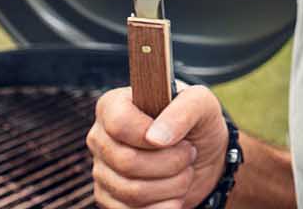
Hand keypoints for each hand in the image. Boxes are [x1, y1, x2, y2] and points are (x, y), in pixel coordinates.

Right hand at [87, 84, 228, 208]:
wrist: (201, 157)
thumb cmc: (197, 123)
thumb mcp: (201, 104)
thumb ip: (183, 110)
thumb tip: (155, 138)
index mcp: (113, 105)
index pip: (119, 123)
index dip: (150, 134)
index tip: (178, 139)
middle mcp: (101, 138)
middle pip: (127, 161)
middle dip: (171, 163)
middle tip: (189, 154)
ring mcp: (102, 171)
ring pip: (131, 191)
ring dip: (172, 186)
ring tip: (185, 173)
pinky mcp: (109, 199)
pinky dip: (163, 207)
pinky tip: (175, 196)